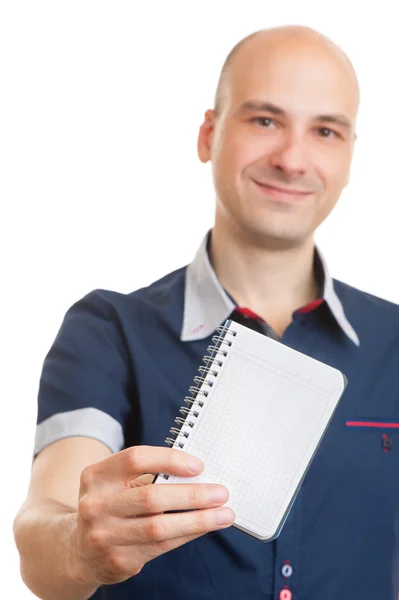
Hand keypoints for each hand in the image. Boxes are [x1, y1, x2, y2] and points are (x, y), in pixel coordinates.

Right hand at [75, 445, 233, 584]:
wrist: (79, 549)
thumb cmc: (111, 505)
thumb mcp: (116, 483)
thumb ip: (147, 475)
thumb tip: (196, 472)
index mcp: (96, 476)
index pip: (135, 459)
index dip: (169, 459)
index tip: (198, 465)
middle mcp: (95, 505)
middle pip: (151, 496)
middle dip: (192, 495)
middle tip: (221, 492)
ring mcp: (105, 535)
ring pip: (159, 527)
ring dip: (198, 520)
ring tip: (224, 514)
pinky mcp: (118, 560)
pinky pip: (161, 546)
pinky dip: (188, 535)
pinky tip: (205, 527)